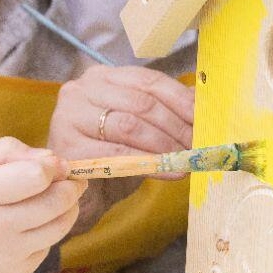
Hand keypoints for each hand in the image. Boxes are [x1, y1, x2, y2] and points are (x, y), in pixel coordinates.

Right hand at [0, 138, 83, 272]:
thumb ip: (7, 153)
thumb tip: (52, 159)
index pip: (36, 176)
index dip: (52, 166)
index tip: (53, 165)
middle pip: (56, 201)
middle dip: (70, 186)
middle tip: (69, 180)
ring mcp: (7, 256)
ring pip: (60, 225)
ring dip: (69, 207)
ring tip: (60, 198)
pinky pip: (49, 246)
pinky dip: (48, 232)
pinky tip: (33, 225)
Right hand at [47, 65, 194, 233]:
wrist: (81, 194)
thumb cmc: (112, 158)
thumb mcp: (140, 130)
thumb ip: (166, 111)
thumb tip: (203, 102)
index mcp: (102, 77)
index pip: (148, 80)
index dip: (181, 100)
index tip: (205, 119)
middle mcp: (80, 89)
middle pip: (141, 102)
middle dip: (177, 125)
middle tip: (199, 146)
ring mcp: (69, 116)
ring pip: (130, 125)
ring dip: (165, 145)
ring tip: (186, 160)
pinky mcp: (66, 146)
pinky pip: (117, 153)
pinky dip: (148, 163)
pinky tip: (169, 172)